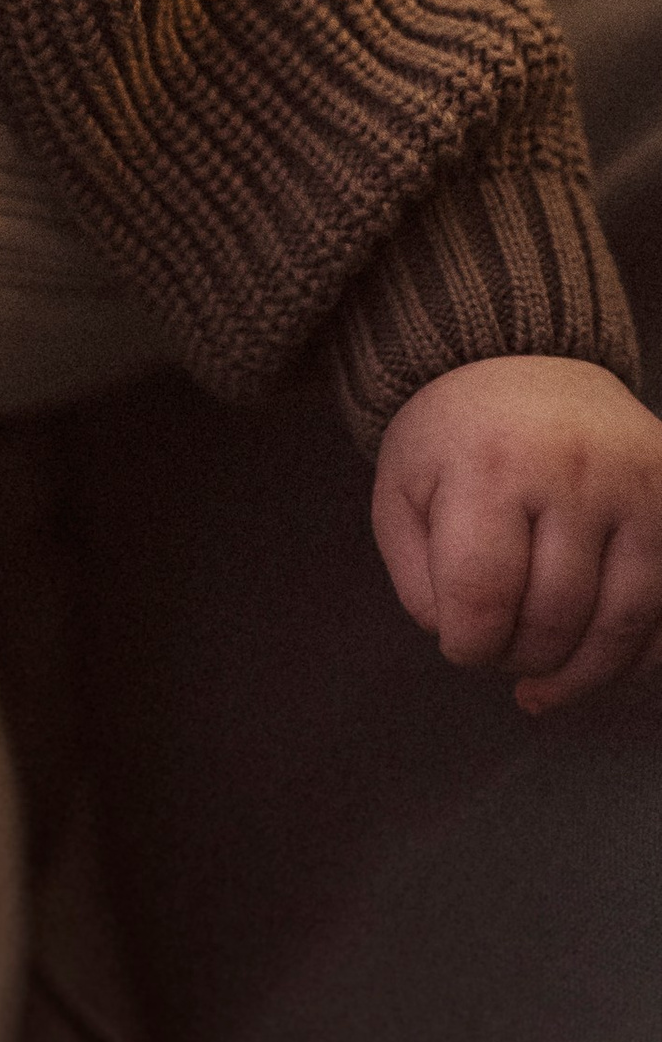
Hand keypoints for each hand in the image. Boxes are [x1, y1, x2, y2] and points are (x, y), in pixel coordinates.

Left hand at [372, 355, 661, 711]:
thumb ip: (417, 577)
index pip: (483, 593)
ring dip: (581, 673)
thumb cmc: (456, 439)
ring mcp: (639, 489)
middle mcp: (576, 473)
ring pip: (623, 624)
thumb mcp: (403, 490)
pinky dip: (637, 656)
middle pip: (556, 617)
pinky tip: (597, 662)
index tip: (461, 644)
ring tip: (544, 679)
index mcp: (492, 464)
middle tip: (501, 653)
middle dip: (521, 658)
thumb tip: (462, 637)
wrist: (528, 363)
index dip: (469, 644)